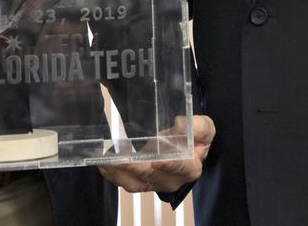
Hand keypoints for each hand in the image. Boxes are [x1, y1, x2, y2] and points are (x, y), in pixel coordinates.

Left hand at [98, 114, 214, 193]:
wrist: (186, 147)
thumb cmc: (194, 137)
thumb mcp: (204, 127)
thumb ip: (199, 126)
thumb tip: (181, 123)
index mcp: (190, 167)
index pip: (179, 168)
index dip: (168, 165)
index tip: (156, 161)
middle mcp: (172, 180)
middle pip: (150, 176)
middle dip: (132, 168)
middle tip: (117, 158)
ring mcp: (155, 183)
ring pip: (134, 183)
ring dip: (118, 173)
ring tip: (105, 160)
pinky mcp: (142, 182)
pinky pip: (125, 182)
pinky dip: (113, 174)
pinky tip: (103, 163)